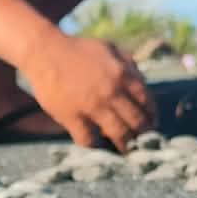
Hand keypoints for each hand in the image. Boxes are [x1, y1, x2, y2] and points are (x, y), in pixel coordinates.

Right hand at [27, 34, 150, 151]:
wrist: (44, 51)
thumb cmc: (78, 50)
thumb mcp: (110, 48)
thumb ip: (129, 64)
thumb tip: (143, 83)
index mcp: (122, 74)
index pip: (147, 101)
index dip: (152, 116)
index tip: (152, 124)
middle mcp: (111, 91)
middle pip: (136, 121)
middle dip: (143, 134)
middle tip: (143, 142)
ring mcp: (91, 106)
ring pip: (118, 134)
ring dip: (125, 145)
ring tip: (126, 149)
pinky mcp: (72, 117)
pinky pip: (89, 140)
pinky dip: (96, 146)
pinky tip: (99, 145)